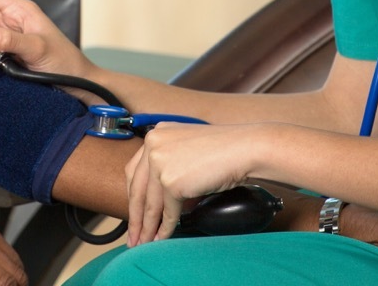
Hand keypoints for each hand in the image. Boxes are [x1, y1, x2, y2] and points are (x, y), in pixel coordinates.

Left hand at [124, 122, 258, 246]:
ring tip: (144, 242)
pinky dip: (165, 228)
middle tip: (132, 235)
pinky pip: (167, 212)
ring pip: (150, 204)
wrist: (244, 149)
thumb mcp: (187, 149)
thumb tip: (157, 197)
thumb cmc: (225, 149)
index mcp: (156, 134)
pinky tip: (163, 237)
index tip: (133, 212)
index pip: (135, 171)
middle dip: (135, 216)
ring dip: (147, 227)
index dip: (134, 196)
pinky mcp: (171, 181)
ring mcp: (160, 163)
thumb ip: (169, 164)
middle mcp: (153, 145)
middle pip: (137, 189)